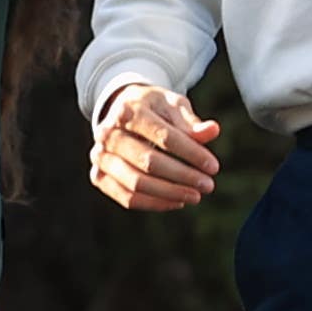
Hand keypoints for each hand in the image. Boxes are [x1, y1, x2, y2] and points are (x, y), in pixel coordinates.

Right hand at [88, 84, 221, 213]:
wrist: (122, 112)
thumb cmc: (153, 109)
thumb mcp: (173, 106)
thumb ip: (191, 122)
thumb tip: (212, 131)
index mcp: (127, 111)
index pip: (163, 136)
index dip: (191, 153)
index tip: (213, 167)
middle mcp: (107, 134)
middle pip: (148, 162)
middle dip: (182, 176)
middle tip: (208, 185)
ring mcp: (100, 157)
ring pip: (136, 183)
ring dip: (169, 193)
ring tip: (195, 196)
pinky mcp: (98, 176)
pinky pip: (126, 197)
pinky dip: (154, 204)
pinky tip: (177, 202)